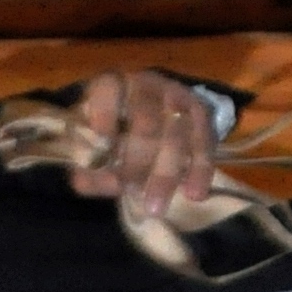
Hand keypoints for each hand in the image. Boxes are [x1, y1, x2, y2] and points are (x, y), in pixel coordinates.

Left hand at [65, 69, 219, 218]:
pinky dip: (199, 170)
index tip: (102, 146)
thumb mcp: (91, 144)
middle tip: (131, 190)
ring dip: (166, 174)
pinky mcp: (200, 112)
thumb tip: (101, 180)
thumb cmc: (113, 130)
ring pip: (177, 134)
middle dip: (138, 160)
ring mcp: (177, 96)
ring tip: (155, 207)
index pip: (108, 90)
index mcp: (112, 85)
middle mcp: (146, 84)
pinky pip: (203, 141)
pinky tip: (194, 194)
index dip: (104, 115)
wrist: (154, 111)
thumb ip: (88, 166)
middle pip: (146, 120)